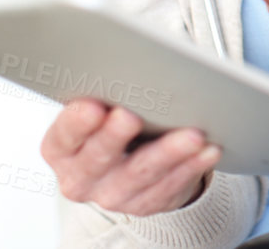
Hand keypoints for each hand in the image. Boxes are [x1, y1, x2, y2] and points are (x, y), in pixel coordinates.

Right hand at [39, 99, 219, 215]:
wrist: (126, 161)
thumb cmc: (111, 119)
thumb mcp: (98, 103)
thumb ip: (105, 89)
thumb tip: (128, 64)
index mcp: (61, 148)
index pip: (64, 136)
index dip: (77, 123)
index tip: (93, 106)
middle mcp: (81, 177)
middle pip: (98, 158)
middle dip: (115, 136)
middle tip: (131, 117)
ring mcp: (113, 195)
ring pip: (141, 174)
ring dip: (168, 153)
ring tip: (191, 135)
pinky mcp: (145, 203)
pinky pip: (170, 186)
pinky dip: (191, 167)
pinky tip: (207, 151)